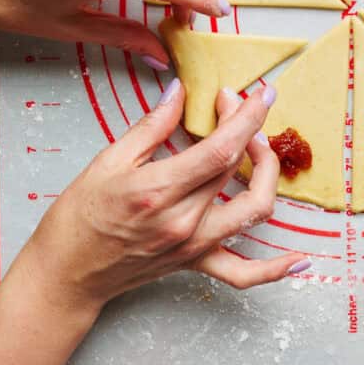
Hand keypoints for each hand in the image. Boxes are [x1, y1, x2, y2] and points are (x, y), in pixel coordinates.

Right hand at [26, 81, 309, 309]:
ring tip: (258, 148)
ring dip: (267, 175)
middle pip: (239, 170)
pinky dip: (274, 269)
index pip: (222, 149)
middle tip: (237, 107)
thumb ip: (151, 125)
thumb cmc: (79, 217)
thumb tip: (179, 91)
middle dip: (249, 129)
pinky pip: (244, 274)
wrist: (65, 273)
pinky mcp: (194, 263)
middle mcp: (183, 221)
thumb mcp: (108, 160)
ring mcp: (193, 245)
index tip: (260, 94)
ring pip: (254, 211)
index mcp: (159, 190)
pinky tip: (298, 259)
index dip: (247, 118)